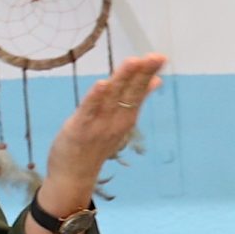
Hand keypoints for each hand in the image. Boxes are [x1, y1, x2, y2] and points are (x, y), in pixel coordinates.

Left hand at [36, 54, 167, 217]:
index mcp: (126, 117)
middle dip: (142, 73)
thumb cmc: (96, 144)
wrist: (74, 176)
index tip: (160, 57)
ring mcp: (99, 125)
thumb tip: (156, 81)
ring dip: (122, 79)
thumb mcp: (121, 122)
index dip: (148, 73)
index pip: (139, 91)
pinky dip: (95, 98)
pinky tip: (102, 84)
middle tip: (154, 57)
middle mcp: (116, 120)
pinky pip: (88, 110)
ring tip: (133, 61)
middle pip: (130, 93)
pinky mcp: (79, 129)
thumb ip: (136, 100)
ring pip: (112, 97)